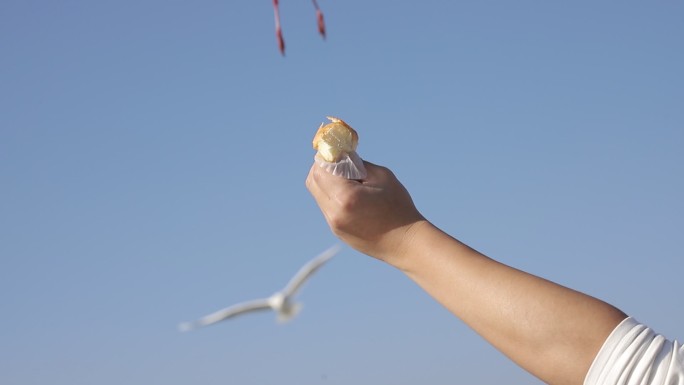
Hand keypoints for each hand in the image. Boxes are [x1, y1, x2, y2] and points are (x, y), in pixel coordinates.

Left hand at [306, 161, 424, 262]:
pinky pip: (327, 207)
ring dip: (328, 183)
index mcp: (345, 196)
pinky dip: (333, 197)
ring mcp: (334, 224)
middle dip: (323, 168)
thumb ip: (357, 164)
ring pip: (318, 195)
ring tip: (349, 181)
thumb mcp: (381, 176)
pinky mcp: (337, 231)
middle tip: (340, 163)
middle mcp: (334, 212)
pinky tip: (352, 196)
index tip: (338, 152)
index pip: (320, 169)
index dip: (326, 157)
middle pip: (313, 182)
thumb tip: (341, 155)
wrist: (406, 243)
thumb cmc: (398, 207)